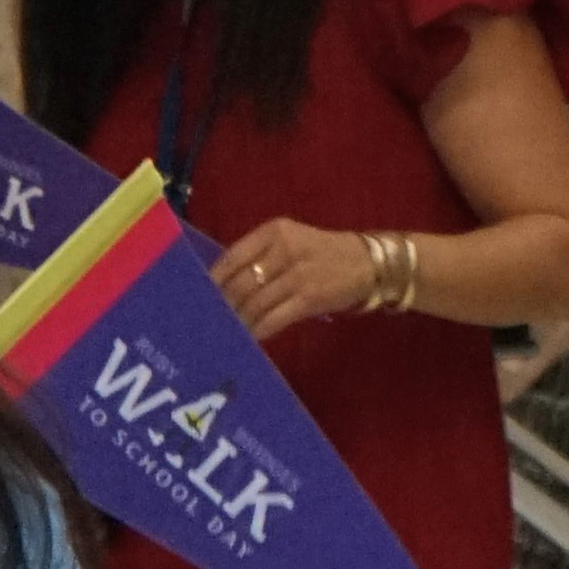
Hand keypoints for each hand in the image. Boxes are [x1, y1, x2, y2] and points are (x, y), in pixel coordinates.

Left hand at [207, 219, 375, 338]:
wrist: (369, 264)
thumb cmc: (323, 254)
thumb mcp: (292, 242)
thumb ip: (261, 256)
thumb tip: (225, 286)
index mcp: (274, 231)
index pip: (232, 256)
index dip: (213, 280)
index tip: (200, 297)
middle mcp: (284, 249)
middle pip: (241, 283)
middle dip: (223, 305)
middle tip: (210, 321)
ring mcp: (297, 274)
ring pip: (255, 303)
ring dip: (239, 321)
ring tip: (227, 332)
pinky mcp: (309, 298)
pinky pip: (274, 318)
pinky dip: (258, 330)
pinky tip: (250, 338)